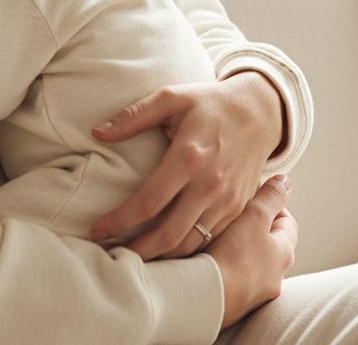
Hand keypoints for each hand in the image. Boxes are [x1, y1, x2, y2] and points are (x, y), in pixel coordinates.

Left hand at [88, 73, 283, 257]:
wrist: (259, 111)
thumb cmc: (209, 102)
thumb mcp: (171, 97)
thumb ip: (133, 115)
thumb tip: (97, 132)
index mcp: (189, 157)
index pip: (149, 201)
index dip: (120, 220)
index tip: (97, 230)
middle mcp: (210, 185)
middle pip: (169, 234)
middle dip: (137, 251)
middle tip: (110, 256)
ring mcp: (227, 202)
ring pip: (190, 244)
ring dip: (160, 257)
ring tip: (132, 259)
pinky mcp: (238, 209)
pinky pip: (209, 241)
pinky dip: (185, 252)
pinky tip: (164, 252)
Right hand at [208, 175, 296, 327]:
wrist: (208, 297)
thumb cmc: (234, 255)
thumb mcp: (255, 216)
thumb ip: (270, 197)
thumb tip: (286, 181)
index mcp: (284, 252)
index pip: (286, 220)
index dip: (270, 202)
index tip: (250, 194)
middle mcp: (275, 274)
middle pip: (268, 240)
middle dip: (251, 223)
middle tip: (229, 210)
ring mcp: (256, 290)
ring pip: (250, 258)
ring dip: (238, 244)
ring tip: (215, 232)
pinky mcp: (235, 299)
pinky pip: (234, 273)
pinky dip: (225, 262)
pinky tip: (208, 255)